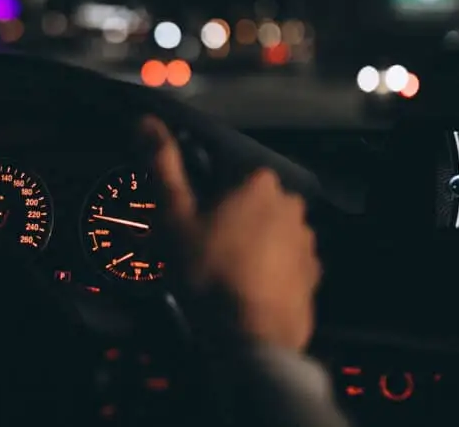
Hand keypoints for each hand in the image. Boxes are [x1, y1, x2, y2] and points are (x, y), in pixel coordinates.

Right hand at [141, 116, 320, 351]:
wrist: (250, 338)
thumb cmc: (208, 273)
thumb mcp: (173, 217)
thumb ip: (162, 166)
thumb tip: (147, 121)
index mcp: (257, 182)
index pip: (227, 172)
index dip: (204, 194)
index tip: (191, 217)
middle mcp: (290, 204)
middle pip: (249, 202)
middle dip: (228, 219)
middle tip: (201, 247)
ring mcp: (305, 240)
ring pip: (268, 231)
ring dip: (249, 244)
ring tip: (222, 272)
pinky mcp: (312, 274)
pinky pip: (284, 262)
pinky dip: (267, 270)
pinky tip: (244, 288)